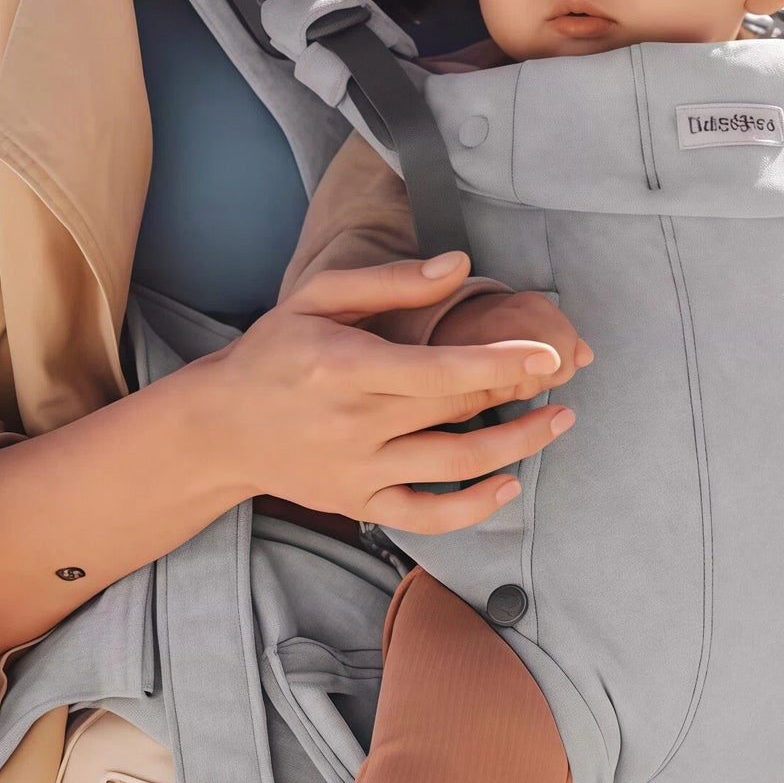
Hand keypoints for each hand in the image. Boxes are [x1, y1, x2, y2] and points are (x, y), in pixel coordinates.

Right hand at [205, 253, 577, 534]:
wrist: (219, 427)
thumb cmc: (274, 352)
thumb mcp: (319, 299)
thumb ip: (391, 282)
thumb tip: (459, 265)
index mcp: (349, 367)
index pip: (442, 369)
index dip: (503, 363)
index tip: (551, 354)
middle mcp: (356, 425)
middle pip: (458, 411)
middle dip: (519, 392)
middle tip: (564, 374)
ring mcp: (359, 471)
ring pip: (456, 467)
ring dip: (517, 446)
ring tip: (557, 422)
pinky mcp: (358, 504)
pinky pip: (428, 518)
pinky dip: (475, 507)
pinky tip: (508, 483)